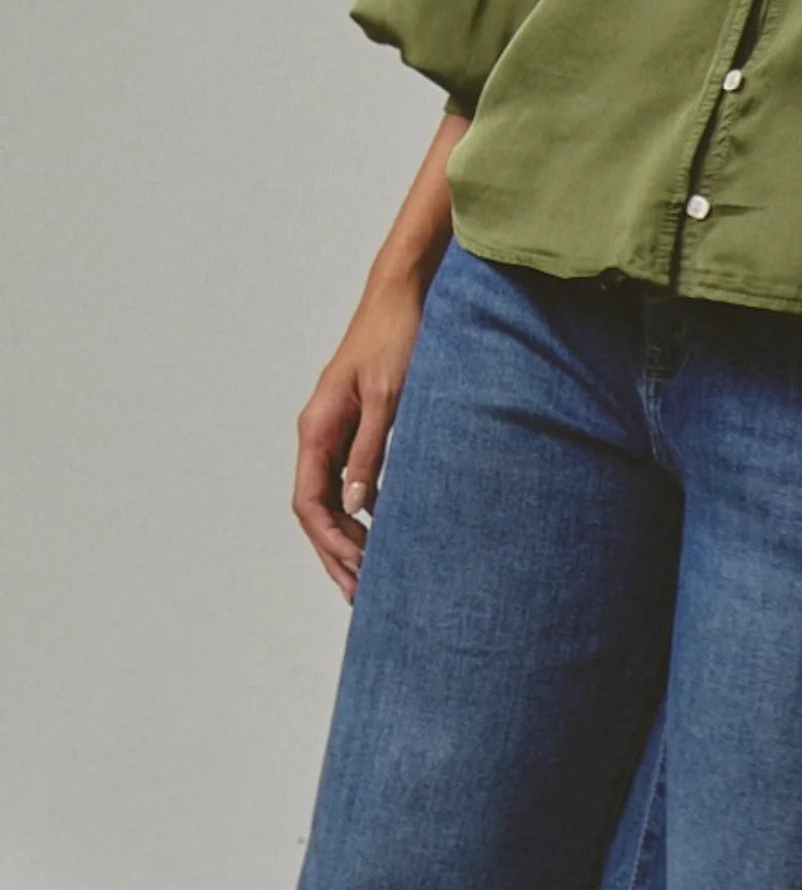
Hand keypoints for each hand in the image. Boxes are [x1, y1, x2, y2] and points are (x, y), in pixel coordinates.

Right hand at [291, 273, 429, 603]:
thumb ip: (369, 449)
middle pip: (315, 509)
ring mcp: (335, 428)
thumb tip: (356, 505)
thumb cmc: (396, 337)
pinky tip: (381, 530)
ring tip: (367, 577)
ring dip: (347, 537)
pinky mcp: (356, 423)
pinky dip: (360, 510)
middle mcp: (319, 432)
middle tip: (360, 595)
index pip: (309, 502)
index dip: (330, 541)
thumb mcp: (388, 396)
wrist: (404, 293)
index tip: (358, 569)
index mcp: (317, 428)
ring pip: (331, 497)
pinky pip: (348, 478)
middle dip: (335, 553)